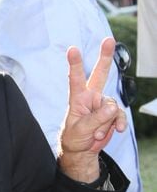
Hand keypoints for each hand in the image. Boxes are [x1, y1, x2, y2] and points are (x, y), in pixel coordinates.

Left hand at [58, 37, 126, 181]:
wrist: (82, 151)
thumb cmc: (74, 138)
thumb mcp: (80, 130)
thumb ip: (96, 118)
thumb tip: (111, 107)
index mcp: (78, 98)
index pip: (75, 78)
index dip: (75, 64)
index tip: (72, 49)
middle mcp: (91, 97)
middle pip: (100, 74)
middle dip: (104, 57)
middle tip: (108, 40)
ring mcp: (103, 105)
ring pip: (112, 106)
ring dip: (107, 122)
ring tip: (97, 134)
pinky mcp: (112, 114)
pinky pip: (120, 115)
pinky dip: (119, 123)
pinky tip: (118, 130)